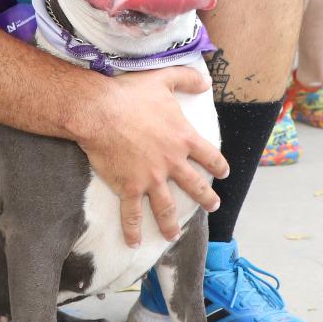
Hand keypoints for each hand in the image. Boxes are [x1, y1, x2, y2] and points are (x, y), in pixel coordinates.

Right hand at [74, 68, 227, 247]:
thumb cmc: (130, 94)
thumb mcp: (162, 79)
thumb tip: (205, 80)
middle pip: (194, 185)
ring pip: (167, 207)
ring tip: (175, 235)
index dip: (218, 165)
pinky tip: (133, 242)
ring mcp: (151, 178)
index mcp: (183, 138)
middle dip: (206, 198)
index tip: (223, 173)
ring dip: (171, 223)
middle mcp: (172, 162)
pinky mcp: (129, 187)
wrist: (100, 111)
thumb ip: (186, 78)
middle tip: (212, 206)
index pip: (209, 156)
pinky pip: (132, 214)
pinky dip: (132, 230)